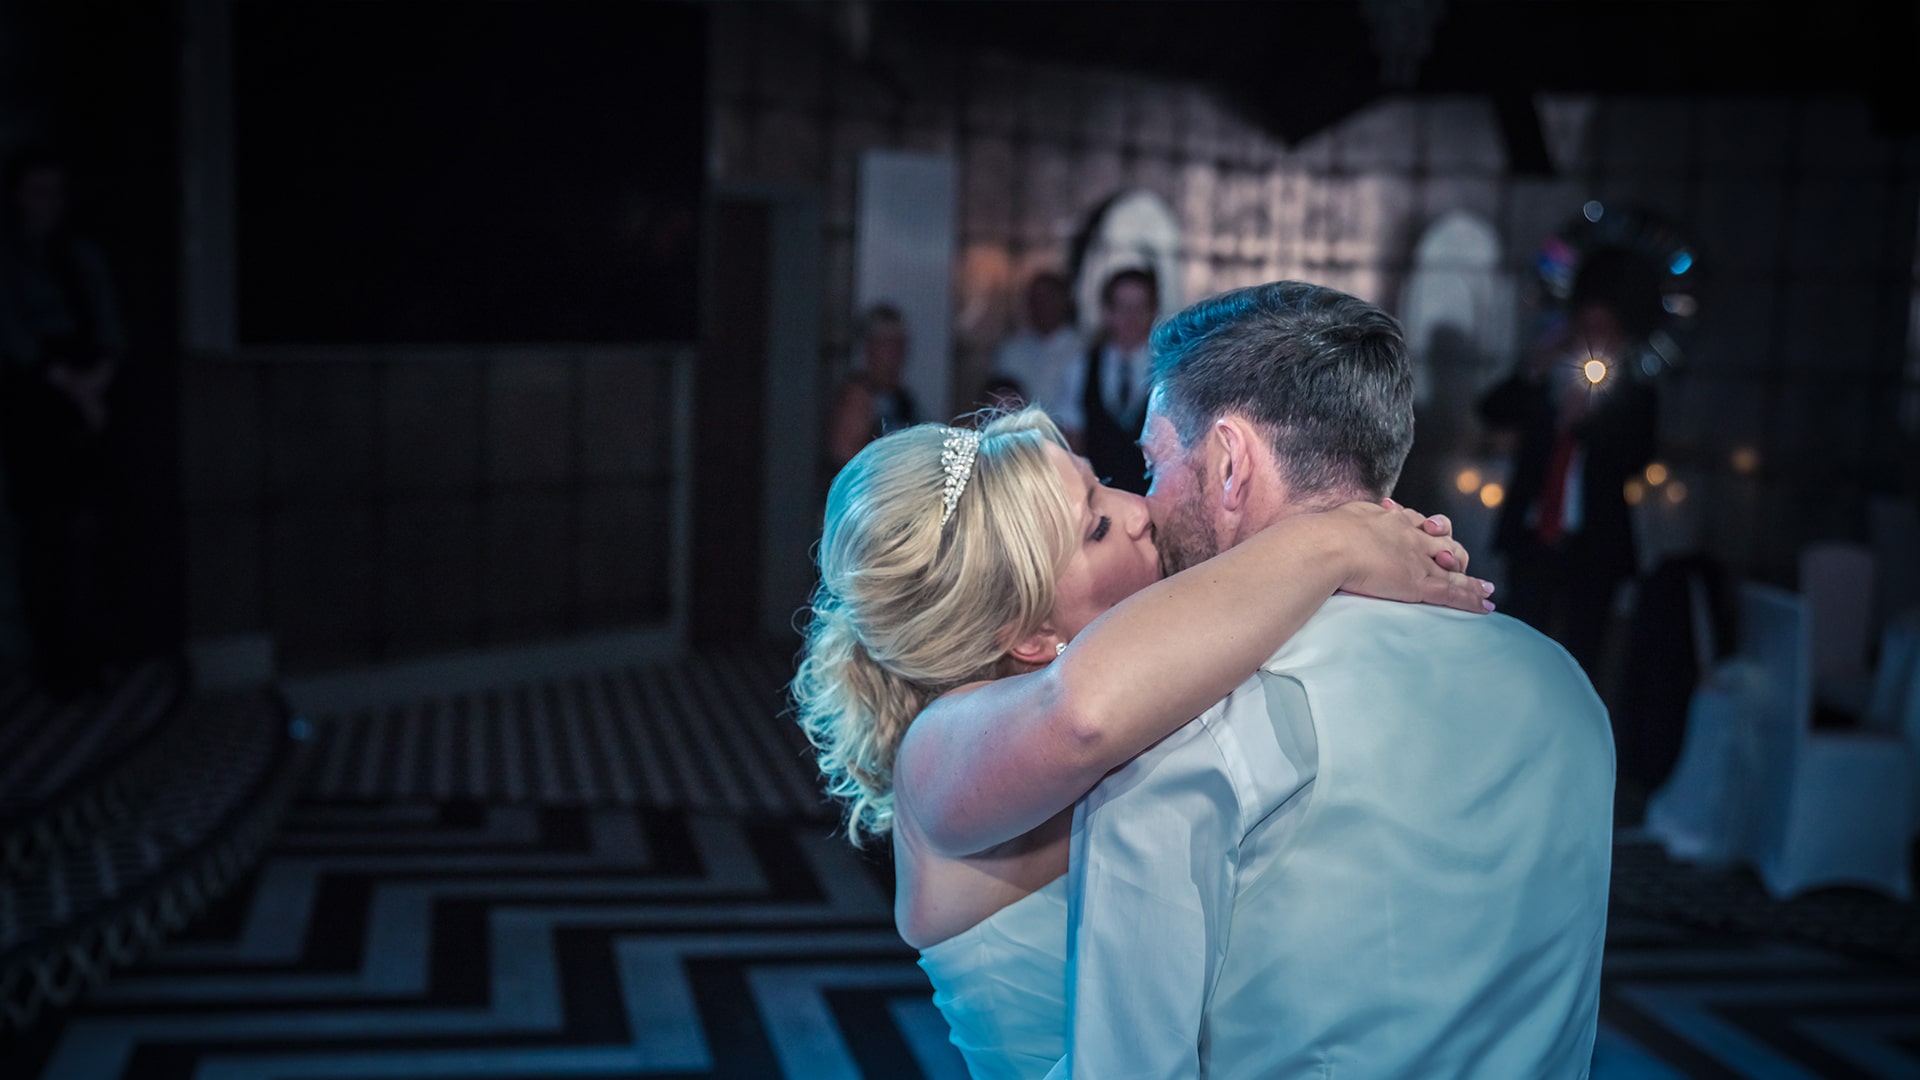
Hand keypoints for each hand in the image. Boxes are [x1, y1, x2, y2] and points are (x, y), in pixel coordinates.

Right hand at [1329, 499, 1494, 614]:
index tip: (1430, 530)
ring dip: (1470, 578)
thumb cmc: (1324, 536)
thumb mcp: (1340, 519)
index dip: (1426, 528)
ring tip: (1484, 588)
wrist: (1329, 545)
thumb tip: (1334, 526)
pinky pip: (1453, 591)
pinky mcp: (1421, 583)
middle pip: (1442, 540)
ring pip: (1454, 567)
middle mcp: (1410, 535)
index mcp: (1389, 519)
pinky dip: (1471, 599)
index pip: (1416, 522)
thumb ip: (1346, 521)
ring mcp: (1418, 559)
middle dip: (1451, 550)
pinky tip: (1486, 605)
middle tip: (1452, 560)